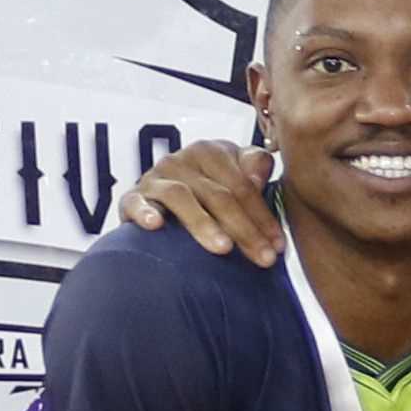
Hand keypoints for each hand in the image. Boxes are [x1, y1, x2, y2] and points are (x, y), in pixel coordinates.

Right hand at [119, 134, 284, 259]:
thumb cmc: (209, 195)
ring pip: (181, 197)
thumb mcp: (237, 179)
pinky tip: (155, 225)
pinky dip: (144, 212)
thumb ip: (254, 169)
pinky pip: (135, 202)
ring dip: (203, 224)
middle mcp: (182, 160)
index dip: (263, 216)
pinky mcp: (132, 197)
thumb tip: (258, 176)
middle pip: (218, 194)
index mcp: (211, 152)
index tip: (278, 246)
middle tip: (263, 258)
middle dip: (244, 229)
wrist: (162, 205)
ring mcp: (155, 177)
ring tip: (223, 248)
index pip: (243, 185)